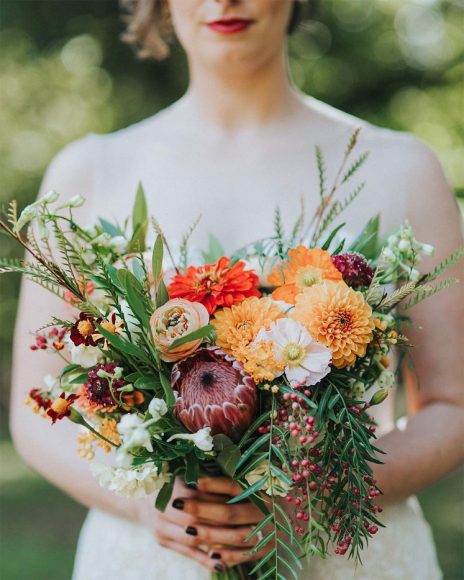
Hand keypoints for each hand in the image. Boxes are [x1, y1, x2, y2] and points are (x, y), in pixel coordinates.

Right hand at [138, 476, 270, 572]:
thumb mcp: (187, 476)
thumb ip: (206, 482)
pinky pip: (187, 553)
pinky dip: (204, 560)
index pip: (199, 499)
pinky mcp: (162, 542)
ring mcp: (160, 527)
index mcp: (170, 489)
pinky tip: (221, 565)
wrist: (145, 497)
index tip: (241, 506)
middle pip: (195, 521)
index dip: (219, 503)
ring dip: (215, 544)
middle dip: (220, 525)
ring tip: (239, 548)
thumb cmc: (174, 481)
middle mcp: (161, 508)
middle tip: (245, 529)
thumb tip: (236, 485)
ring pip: (192, 540)